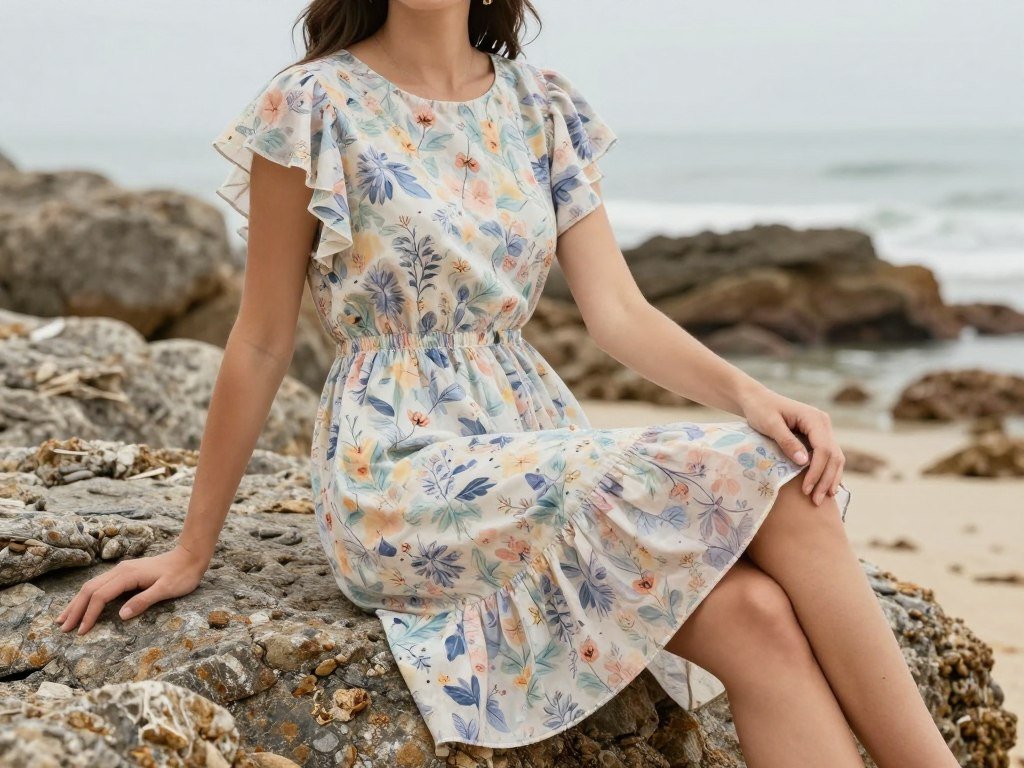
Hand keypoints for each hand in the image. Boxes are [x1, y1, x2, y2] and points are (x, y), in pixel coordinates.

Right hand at [55, 545, 208, 634]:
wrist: (190, 556)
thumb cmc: (182, 575)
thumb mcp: (167, 589)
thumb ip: (144, 601)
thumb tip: (121, 615)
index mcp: (128, 575)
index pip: (101, 596)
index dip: (89, 614)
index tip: (81, 631)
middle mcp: (121, 570)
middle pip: (90, 589)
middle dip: (75, 609)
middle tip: (62, 628)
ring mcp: (122, 570)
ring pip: (92, 585)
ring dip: (77, 602)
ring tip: (64, 618)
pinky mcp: (125, 573)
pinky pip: (100, 584)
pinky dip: (88, 596)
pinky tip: (83, 604)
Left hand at [738, 386, 845, 505]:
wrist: (757, 399)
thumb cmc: (761, 409)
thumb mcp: (770, 424)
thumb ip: (786, 441)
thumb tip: (804, 462)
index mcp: (815, 418)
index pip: (823, 449)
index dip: (817, 471)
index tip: (807, 490)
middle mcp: (823, 424)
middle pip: (833, 456)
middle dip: (826, 480)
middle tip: (816, 501)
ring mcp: (823, 430)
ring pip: (835, 458)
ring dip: (830, 479)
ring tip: (821, 499)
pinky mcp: (818, 437)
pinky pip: (828, 457)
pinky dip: (828, 472)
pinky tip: (825, 488)